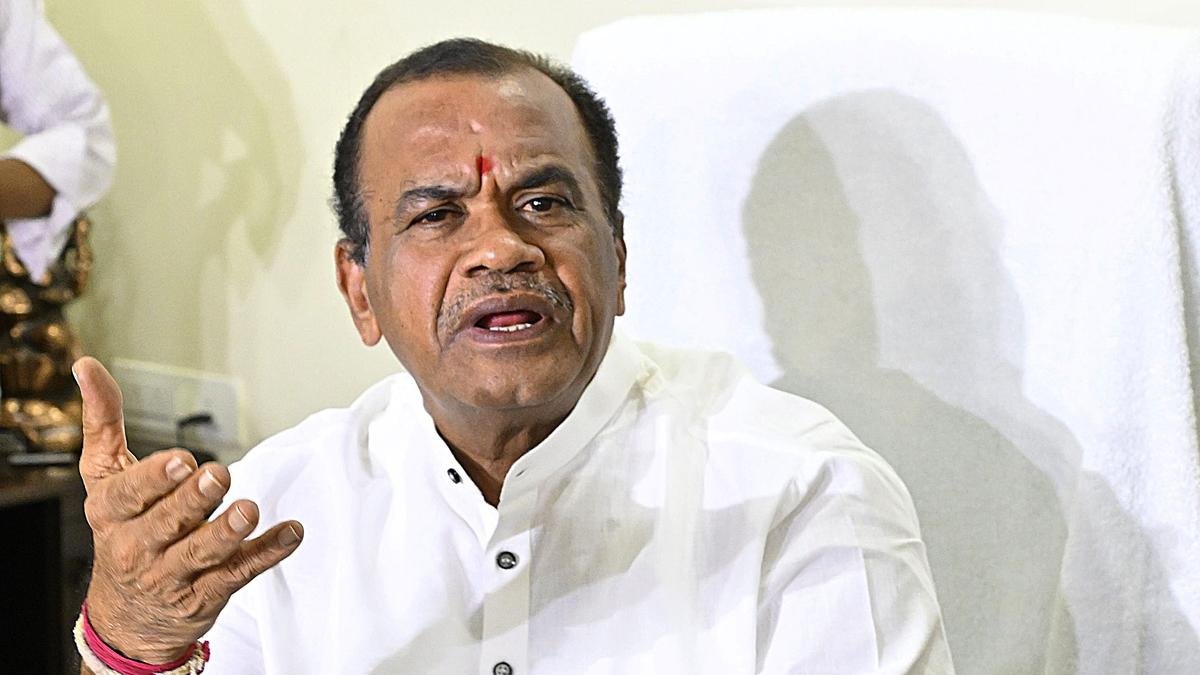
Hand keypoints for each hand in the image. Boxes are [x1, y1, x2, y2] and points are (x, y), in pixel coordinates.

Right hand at [74, 357, 302, 662]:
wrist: (128, 616)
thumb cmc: (123, 529)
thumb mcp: (104, 478)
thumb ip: (102, 423)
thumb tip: (86, 366)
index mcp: (112, 513)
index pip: (129, 495)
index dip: (154, 480)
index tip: (181, 460)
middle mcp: (138, 548)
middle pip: (168, 523)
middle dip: (193, 500)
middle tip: (219, 475)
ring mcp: (173, 576)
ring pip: (203, 554)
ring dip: (229, 531)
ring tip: (250, 508)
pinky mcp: (207, 595)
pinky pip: (240, 574)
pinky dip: (267, 553)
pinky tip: (291, 532)